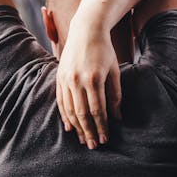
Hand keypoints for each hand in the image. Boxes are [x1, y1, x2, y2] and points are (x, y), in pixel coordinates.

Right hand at [56, 24, 121, 149]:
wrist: (85, 31)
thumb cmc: (104, 50)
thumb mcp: (114, 71)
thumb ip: (115, 95)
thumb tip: (117, 117)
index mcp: (94, 79)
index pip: (98, 110)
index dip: (102, 126)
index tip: (106, 138)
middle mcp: (77, 81)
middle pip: (83, 114)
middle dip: (89, 132)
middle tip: (95, 146)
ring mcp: (66, 79)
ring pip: (70, 110)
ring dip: (78, 127)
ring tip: (84, 139)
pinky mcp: (59, 78)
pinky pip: (61, 102)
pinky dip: (65, 116)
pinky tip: (70, 127)